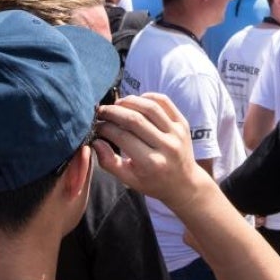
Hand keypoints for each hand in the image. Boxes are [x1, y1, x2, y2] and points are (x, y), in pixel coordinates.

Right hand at [93, 94, 206, 209]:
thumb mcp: (128, 179)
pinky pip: (165, 102)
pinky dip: (148, 96)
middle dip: (113, 112)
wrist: (184, 183)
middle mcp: (166, 146)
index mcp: (151, 163)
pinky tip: (136, 101)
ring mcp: (177, 133)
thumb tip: (95, 141)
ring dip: (129, 101)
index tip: (96, 125)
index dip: (105, 128)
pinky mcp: (183, 124)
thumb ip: (109, 162)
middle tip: (101, 111)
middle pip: (135, 120)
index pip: (122, 137)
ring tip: (117, 104)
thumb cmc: (152, 182)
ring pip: (150, 107)